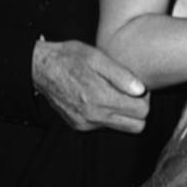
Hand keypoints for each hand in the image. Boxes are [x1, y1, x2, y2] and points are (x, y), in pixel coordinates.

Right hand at [32, 39, 149, 133]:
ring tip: (113, 92)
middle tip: (130, 92)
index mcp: (100, 98)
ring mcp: (85, 123)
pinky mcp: (78, 125)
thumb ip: (121, 75)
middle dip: (138, 110)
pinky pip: (104, 126)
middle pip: (136, 126)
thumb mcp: (98, 58)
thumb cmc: (71, 58)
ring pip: (121, 127)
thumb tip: (141, 90)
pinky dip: (108, 114)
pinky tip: (100, 97)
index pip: (141, 112)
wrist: (41, 68)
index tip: (138, 87)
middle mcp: (93, 116)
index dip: (145, 98)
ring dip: (123, 113)